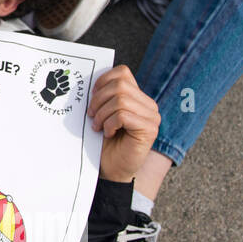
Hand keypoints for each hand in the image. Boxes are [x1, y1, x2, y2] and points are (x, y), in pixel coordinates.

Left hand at [88, 66, 160, 182]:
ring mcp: (152, 117)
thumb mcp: (102, 113)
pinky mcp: (149, 129)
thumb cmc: (105, 142)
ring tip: (98, 126)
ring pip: (121, 100)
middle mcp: (149, 105)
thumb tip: (90, 81)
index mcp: (138, 97)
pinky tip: (108, 133)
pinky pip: (123, 115)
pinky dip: (110, 123)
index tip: (91, 95)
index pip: (122, 72)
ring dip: (102, 114)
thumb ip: (103, 96)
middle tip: (91, 115)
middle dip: (99, 99)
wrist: (111, 169)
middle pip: (120, 85)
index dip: (102, 80)